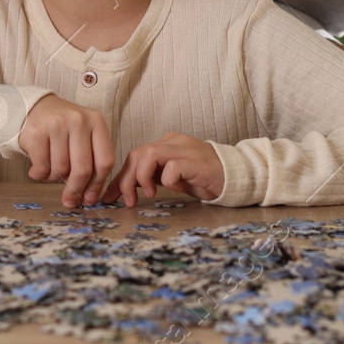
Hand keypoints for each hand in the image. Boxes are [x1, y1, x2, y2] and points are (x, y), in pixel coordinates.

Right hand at [17, 95, 114, 207]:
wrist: (36, 108)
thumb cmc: (64, 129)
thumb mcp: (84, 136)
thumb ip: (91, 161)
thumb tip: (89, 198)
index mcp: (97, 122)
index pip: (105, 161)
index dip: (97, 184)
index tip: (90, 199)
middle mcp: (79, 121)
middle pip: (83, 169)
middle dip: (76, 190)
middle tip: (69, 200)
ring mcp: (57, 125)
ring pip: (60, 170)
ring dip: (53, 179)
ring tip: (50, 169)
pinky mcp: (37, 132)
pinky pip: (42, 168)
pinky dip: (39, 175)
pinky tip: (37, 167)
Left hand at [103, 133, 224, 205]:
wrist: (233, 176)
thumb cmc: (201, 178)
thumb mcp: (170, 178)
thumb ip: (150, 178)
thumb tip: (122, 191)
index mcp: (165, 144)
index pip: (134, 155)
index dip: (120, 177)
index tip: (109, 197)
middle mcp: (173, 142)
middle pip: (138, 154)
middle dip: (127, 179)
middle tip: (129, 201)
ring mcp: (185, 149)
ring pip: (150, 155)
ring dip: (142, 178)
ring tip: (148, 194)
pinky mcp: (196, 161)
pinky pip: (172, 167)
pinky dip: (168, 180)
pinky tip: (176, 188)